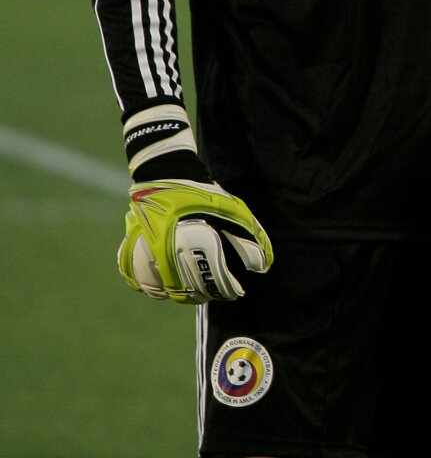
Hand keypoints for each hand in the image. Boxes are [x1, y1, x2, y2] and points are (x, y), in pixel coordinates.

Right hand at [119, 179, 273, 303]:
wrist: (166, 172)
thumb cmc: (201, 192)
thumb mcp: (230, 208)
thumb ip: (248, 234)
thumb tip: (263, 265)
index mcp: (189, 238)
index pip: (209, 278)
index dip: (226, 289)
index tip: (236, 291)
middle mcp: (162, 248)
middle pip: (184, 289)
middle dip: (204, 294)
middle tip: (217, 293)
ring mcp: (142, 249)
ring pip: (158, 290)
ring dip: (178, 295)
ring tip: (195, 293)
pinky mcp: (130, 247)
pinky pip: (136, 279)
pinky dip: (151, 287)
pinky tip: (165, 287)